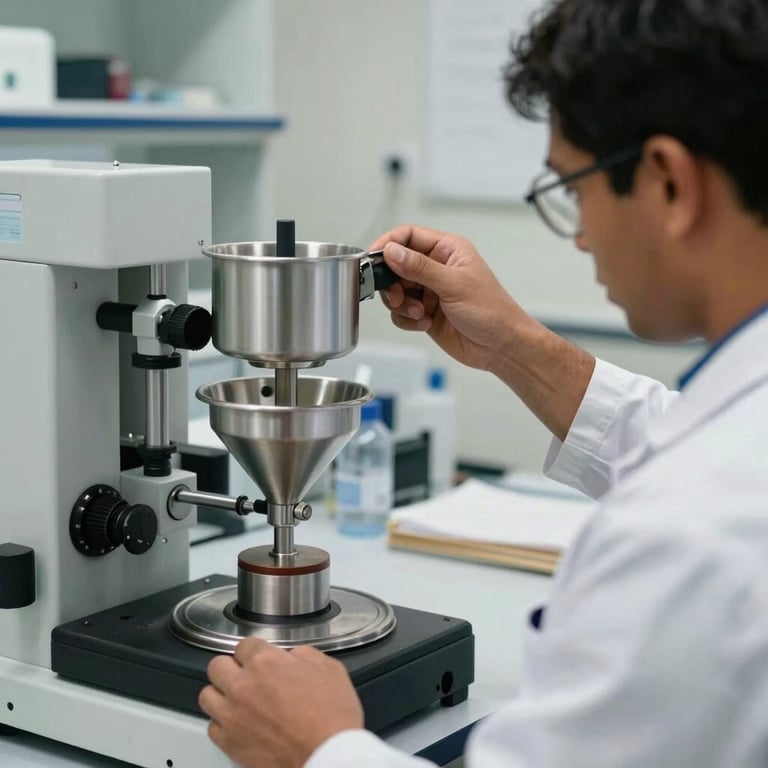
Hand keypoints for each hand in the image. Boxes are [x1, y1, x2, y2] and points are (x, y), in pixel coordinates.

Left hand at [199, 638, 363, 767]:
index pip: (244, 644)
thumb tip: (293, 657)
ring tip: (236, 697)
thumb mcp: (329, 668)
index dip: (254, 650)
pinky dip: (222, 723)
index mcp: (265, 662)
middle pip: (217, 665)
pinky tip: (238, 722)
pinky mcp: (230, 743)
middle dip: (231, 666)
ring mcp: (233, 716)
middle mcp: (243, 686)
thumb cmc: (331, 717)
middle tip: (244, 674)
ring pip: (207, 695)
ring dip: (221, 693)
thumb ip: (304, 654)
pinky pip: (212, 727)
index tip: (259, 656)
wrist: (326, 756)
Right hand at [369, 225, 526, 370]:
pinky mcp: (424, 312)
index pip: (408, 236)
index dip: (388, 244)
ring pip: (395, 290)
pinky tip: (425, 323)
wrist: (500, 346)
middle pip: (396, 265)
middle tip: (397, 296)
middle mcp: (436, 268)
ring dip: (401, 304)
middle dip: (392, 283)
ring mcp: (429, 291)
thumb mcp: (453, 285)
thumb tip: (392, 251)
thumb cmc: (491, 311)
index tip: (373, 259)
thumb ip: (419, 267)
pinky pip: (400, 312)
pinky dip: (407, 319)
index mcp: (447, 250)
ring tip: (419, 313)